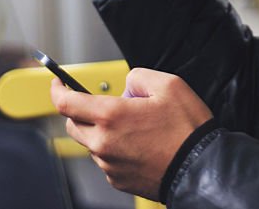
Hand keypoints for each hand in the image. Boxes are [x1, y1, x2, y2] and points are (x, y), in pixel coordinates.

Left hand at [52, 68, 213, 199]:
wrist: (201, 167)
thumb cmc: (187, 129)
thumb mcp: (169, 85)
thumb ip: (138, 77)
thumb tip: (127, 87)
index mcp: (111, 116)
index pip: (66, 103)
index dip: (57, 90)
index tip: (58, 84)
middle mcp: (104, 143)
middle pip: (73, 124)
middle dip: (81, 111)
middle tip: (104, 104)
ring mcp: (109, 165)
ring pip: (91, 143)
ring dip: (101, 131)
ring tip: (134, 127)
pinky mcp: (117, 180)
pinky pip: (106, 160)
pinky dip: (114, 149)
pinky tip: (138, 145)